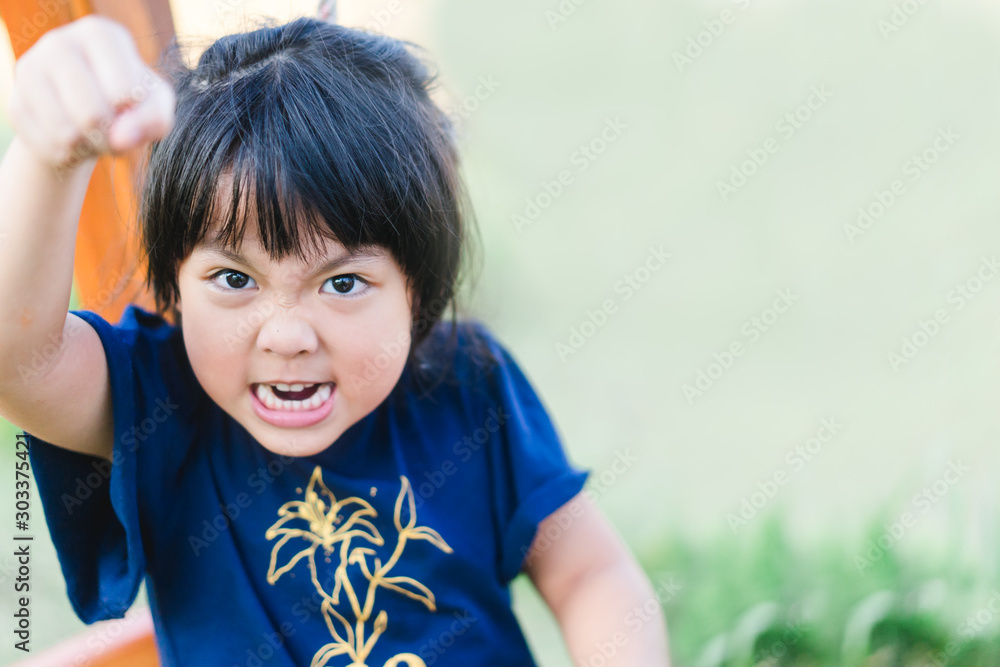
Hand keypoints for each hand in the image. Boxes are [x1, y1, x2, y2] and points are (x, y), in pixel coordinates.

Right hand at [7, 15, 175, 169]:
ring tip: (96, 136)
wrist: (86, 112)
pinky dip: (69, 155)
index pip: (123, 91)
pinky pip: (49, 146)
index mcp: (100, 34)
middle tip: (114, 133)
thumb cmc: (129, 102)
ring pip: (66, 133)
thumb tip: (121, 138)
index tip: (130, 110)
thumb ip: (154, 119)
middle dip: (110, 138)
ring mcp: (31, 70)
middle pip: (92, 114)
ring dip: (90, 148)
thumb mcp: (154, 107)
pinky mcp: (16, 101)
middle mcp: (59, 43)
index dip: (133, 115)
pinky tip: (74, 141)